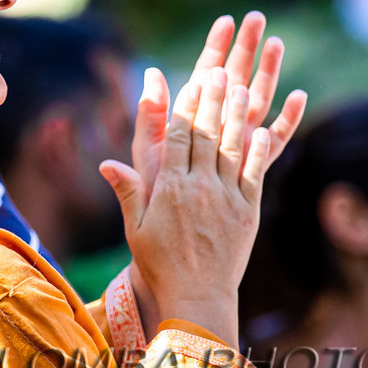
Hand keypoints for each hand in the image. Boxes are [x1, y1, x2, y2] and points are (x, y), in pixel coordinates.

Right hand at [102, 64, 300, 345]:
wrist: (198, 297)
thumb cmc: (161, 264)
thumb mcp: (136, 229)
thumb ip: (128, 191)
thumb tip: (106, 163)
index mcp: (170, 189)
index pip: (177, 138)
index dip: (185, 107)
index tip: (191, 81)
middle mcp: (199, 188)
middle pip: (206, 134)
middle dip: (212, 100)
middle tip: (220, 70)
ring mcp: (226, 197)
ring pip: (232, 147)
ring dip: (237, 115)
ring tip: (242, 87)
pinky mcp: (248, 211)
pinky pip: (253, 173)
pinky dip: (257, 149)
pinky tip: (261, 128)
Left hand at [131, 12, 305, 188]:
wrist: (170, 232)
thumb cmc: (154, 189)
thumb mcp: (148, 149)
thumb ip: (151, 114)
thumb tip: (152, 73)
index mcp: (190, 116)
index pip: (204, 73)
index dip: (215, 47)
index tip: (226, 20)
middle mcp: (216, 125)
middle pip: (234, 78)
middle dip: (244, 48)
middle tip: (256, 17)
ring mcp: (236, 142)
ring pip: (256, 100)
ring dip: (267, 72)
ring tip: (277, 43)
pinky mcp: (252, 164)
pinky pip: (274, 139)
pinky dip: (287, 118)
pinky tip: (299, 96)